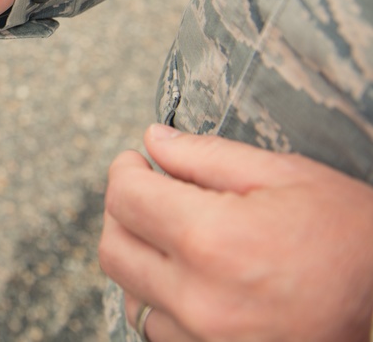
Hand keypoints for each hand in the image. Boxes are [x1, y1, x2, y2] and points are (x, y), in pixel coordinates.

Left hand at [99, 124, 372, 341]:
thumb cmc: (351, 238)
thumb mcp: (285, 175)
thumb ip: (206, 156)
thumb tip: (152, 140)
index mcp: (212, 239)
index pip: (125, 197)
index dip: (125, 169)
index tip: (137, 162)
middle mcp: (200, 297)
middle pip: (113, 248)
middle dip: (122, 212)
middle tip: (148, 192)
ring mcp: (206, 338)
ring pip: (130, 293)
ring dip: (139, 259)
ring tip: (172, 236)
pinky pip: (159, 329)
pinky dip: (162, 300)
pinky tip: (191, 277)